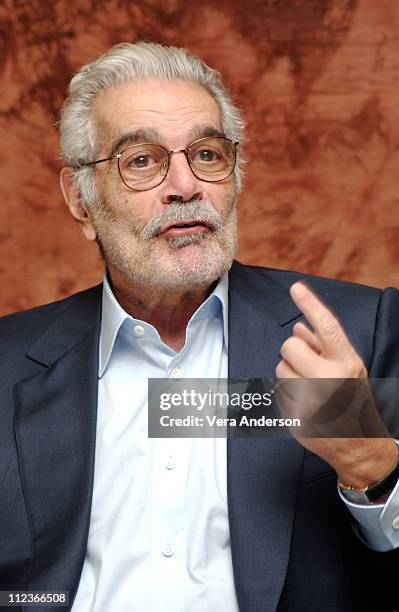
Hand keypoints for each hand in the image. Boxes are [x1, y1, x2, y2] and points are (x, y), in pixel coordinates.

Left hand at [275, 281, 396, 488]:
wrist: (358, 444)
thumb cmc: (352, 399)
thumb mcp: (348, 368)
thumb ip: (324, 346)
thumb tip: (299, 325)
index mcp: (346, 363)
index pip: (327, 326)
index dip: (310, 304)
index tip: (296, 288)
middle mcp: (330, 380)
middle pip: (290, 345)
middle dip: (294, 352)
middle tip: (306, 364)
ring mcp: (311, 400)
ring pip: (280, 368)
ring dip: (289, 373)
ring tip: (308, 387)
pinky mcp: (296, 416)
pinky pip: (277, 390)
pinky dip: (287, 394)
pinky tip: (304, 403)